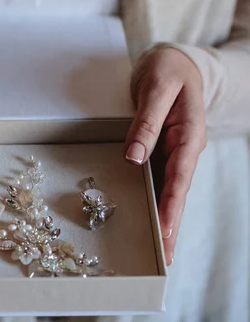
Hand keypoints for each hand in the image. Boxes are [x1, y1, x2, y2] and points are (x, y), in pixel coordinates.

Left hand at [124, 46, 206, 264]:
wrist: (174, 63)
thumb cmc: (168, 70)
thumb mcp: (157, 87)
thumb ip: (147, 120)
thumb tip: (134, 156)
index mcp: (189, 135)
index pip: (180, 177)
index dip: (172, 206)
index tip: (166, 232)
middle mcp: (184, 149)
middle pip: (177, 193)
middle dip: (170, 226)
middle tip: (163, 258)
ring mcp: (174, 153)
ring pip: (169, 192)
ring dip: (164, 220)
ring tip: (158, 251)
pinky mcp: (162, 153)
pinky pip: (158, 181)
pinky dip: (155, 202)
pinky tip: (149, 221)